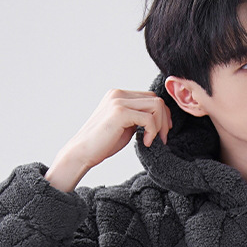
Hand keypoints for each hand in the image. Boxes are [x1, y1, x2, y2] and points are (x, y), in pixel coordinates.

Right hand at [45, 89, 172, 191]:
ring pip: (156, 106)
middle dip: (164, 121)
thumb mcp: (124, 126)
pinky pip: (149, 118)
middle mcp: (119, 94)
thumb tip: (159, 118)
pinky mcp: (120, 112)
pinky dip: (152, 132)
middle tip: (162, 139)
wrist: (81, 152)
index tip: (162, 133)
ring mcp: (119, 101)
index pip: (151, 97)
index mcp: (119, 95)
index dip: (162, 115)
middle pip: (156, 100)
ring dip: (160, 126)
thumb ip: (138, 118)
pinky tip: (145, 143)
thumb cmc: (102, 143)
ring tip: (153, 141)